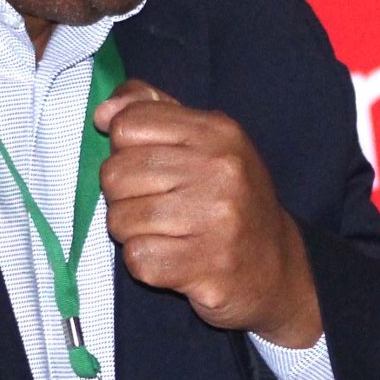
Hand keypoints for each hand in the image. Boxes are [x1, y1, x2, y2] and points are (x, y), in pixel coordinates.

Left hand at [95, 79, 322, 346]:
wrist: (275, 268)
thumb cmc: (229, 200)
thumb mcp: (203, 142)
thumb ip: (151, 111)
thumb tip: (104, 113)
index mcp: (218, 132)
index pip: (128, 124)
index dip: (125, 150)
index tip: (151, 167)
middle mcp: (221, 170)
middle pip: (115, 174)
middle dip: (124, 196)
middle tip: (157, 207)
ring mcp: (218, 219)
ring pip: (120, 220)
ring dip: (133, 233)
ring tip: (167, 234)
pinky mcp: (208, 266)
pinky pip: (138, 259)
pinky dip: (147, 264)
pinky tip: (174, 259)